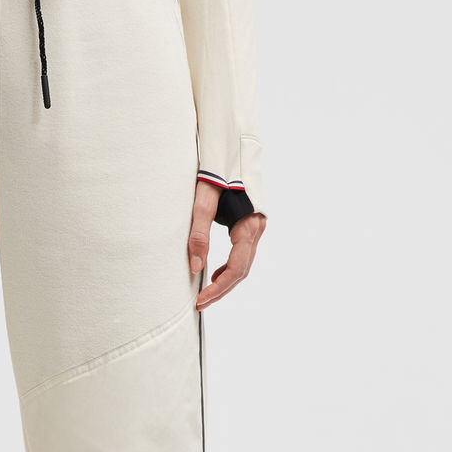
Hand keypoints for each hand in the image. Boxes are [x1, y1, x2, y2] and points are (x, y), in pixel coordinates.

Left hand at [187, 179, 266, 310]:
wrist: (231, 148)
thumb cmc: (217, 171)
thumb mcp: (203, 202)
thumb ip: (198, 234)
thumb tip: (194, 267)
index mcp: (249, 226)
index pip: (236, 268)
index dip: (218, 288)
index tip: (200, 300)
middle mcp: (257, 228)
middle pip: (242, 270)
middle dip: (221, 289)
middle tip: (200, 303)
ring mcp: (256, 226)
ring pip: (244, 263)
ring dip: (226, 280)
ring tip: (206, 292)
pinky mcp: (250, 223)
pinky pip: (243, 253)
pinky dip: (229, 266)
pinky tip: (215, 272)